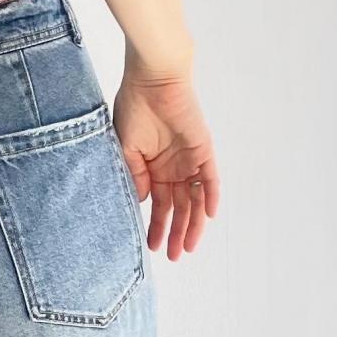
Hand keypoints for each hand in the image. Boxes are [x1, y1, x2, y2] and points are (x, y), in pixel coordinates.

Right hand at [112, 72, 220, 259]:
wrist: (152, 80)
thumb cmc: (134, 108)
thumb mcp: (125, 148)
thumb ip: (135, 176)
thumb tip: (142, 203)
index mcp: (153, 169)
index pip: (158, 205)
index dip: (156, 226)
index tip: (152, 247)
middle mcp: (172, 168)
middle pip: (178, 208)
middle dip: (176, 232)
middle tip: (174, 256)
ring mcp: (189, 161)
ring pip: (195, 200)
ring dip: (192, 223)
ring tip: (187, 246)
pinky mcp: (203, 150)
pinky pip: (211, 179)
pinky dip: (211, 197)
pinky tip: (207, 217)